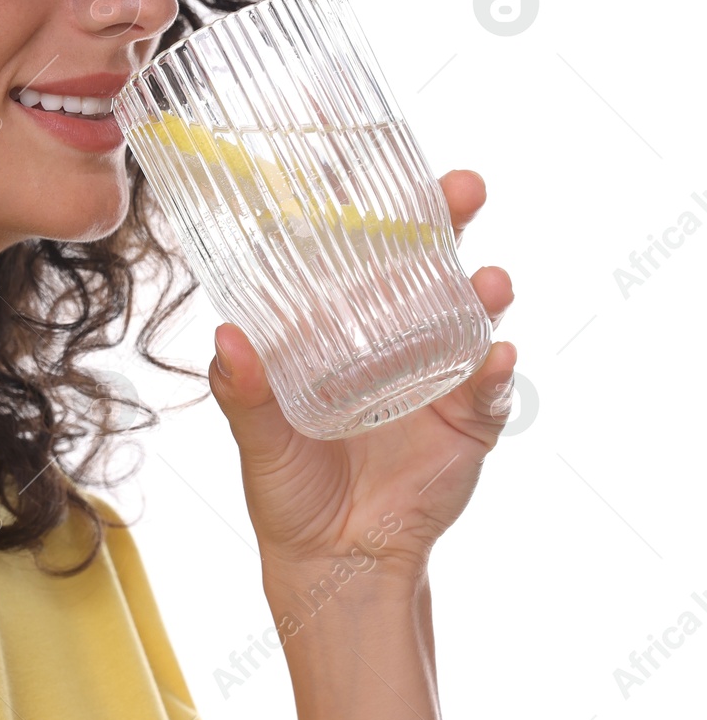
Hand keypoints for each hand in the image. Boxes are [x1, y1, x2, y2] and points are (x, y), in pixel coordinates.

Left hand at [207, 169, 514, 588]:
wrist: (334, 559)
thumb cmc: (287, 485)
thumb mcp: (256, 437)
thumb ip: (243, 391)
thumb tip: (226, 337)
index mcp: (335, 324)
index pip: (353, 249)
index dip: (364, 204)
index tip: (365, 160)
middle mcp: (390, 335)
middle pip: (425, 261)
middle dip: (447, 219)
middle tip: (463, 188)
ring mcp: (434, 372)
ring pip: (467, 313)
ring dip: (483, 290)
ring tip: (490, 280)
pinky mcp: (468, 418)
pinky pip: (487, 386)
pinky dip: (493, 370)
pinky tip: (494, 356)